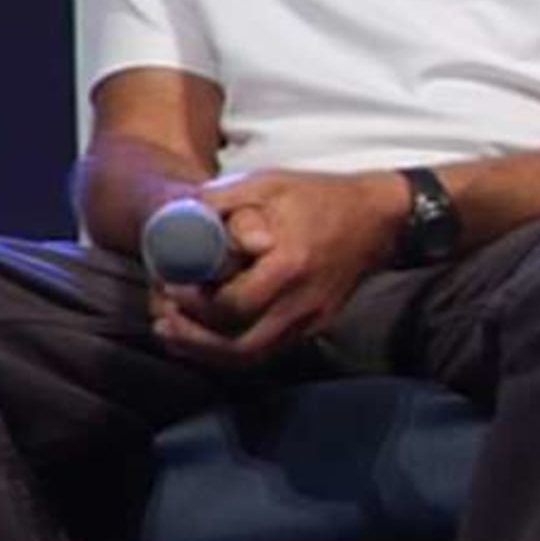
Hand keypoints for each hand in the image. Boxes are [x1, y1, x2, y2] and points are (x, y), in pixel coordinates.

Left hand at [148, 168, 404, 369]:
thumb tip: (181, 212)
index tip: (169, 287)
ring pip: (253, 357)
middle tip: (161, 319)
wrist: (378, 219)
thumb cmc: (319, 196)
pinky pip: (268, 351)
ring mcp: (310, 320)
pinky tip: (205, 338)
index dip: (194, 304)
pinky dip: (232, 351)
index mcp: (289, 265)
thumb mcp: (269, 183)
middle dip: (193, 339)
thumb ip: (225, 199)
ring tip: (172, 335)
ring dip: (208, 353)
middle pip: (240, 346)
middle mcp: (301, 302)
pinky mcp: (313, 327)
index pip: (234, 304)